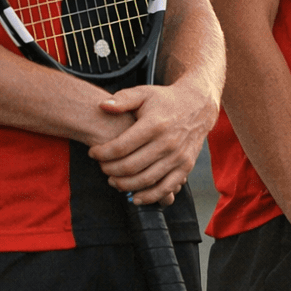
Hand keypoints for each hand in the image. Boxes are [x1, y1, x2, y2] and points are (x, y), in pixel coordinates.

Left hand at [89, 80, 218, 205]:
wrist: (198, 105)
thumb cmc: (166, 100)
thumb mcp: (144, 93)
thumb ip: (122, 99)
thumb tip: (102, 106)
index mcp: (154, 125)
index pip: (121, 147)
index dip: (102, 153)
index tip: (93, 152)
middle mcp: (168, 142)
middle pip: (130, 167)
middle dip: (110, 170)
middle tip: (101, 167)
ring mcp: (178, 157)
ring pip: (145, 180)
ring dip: (125, 185)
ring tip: (113, 180)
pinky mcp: (186, 166)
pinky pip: (166, 187)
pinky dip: (150, 196)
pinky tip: (136, 197)